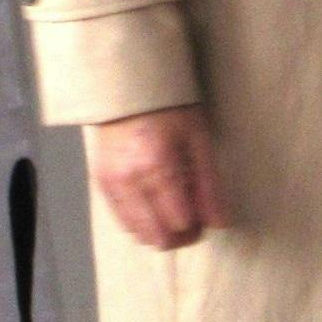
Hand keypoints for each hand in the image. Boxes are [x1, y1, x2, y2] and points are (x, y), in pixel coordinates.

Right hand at [88, 105, 227, 251]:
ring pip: (138, 234)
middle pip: (158, 236)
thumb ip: (208, 184)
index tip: (205, 216)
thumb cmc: (169, 107)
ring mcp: (111, 182)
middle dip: (179, 236)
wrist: (128, 86)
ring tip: (174, 212)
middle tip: (192, 220)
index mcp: (158, 165)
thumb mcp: (198, 138)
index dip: (198, 225)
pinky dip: (141, 223)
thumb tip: (220, 223)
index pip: (179, 222)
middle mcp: (130, 179)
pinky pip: (122, 221)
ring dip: (159, 233)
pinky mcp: (101, 182)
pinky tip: (154, 208)